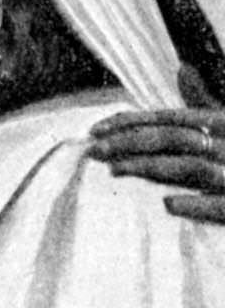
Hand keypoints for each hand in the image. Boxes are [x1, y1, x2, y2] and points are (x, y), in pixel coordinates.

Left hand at [89, 101, 224, 224]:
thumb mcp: (221, 136)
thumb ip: (193, 129)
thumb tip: (162, 102)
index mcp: (223, 124)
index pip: (169, 119)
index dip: (130, 122)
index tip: (95, 130)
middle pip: (173, 138)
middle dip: (130, 141)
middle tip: (94, 150)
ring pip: (191, 166)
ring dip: (150, 166)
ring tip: (114, 170)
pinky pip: (222, 206)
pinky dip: (196, 204)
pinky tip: (168, 204)